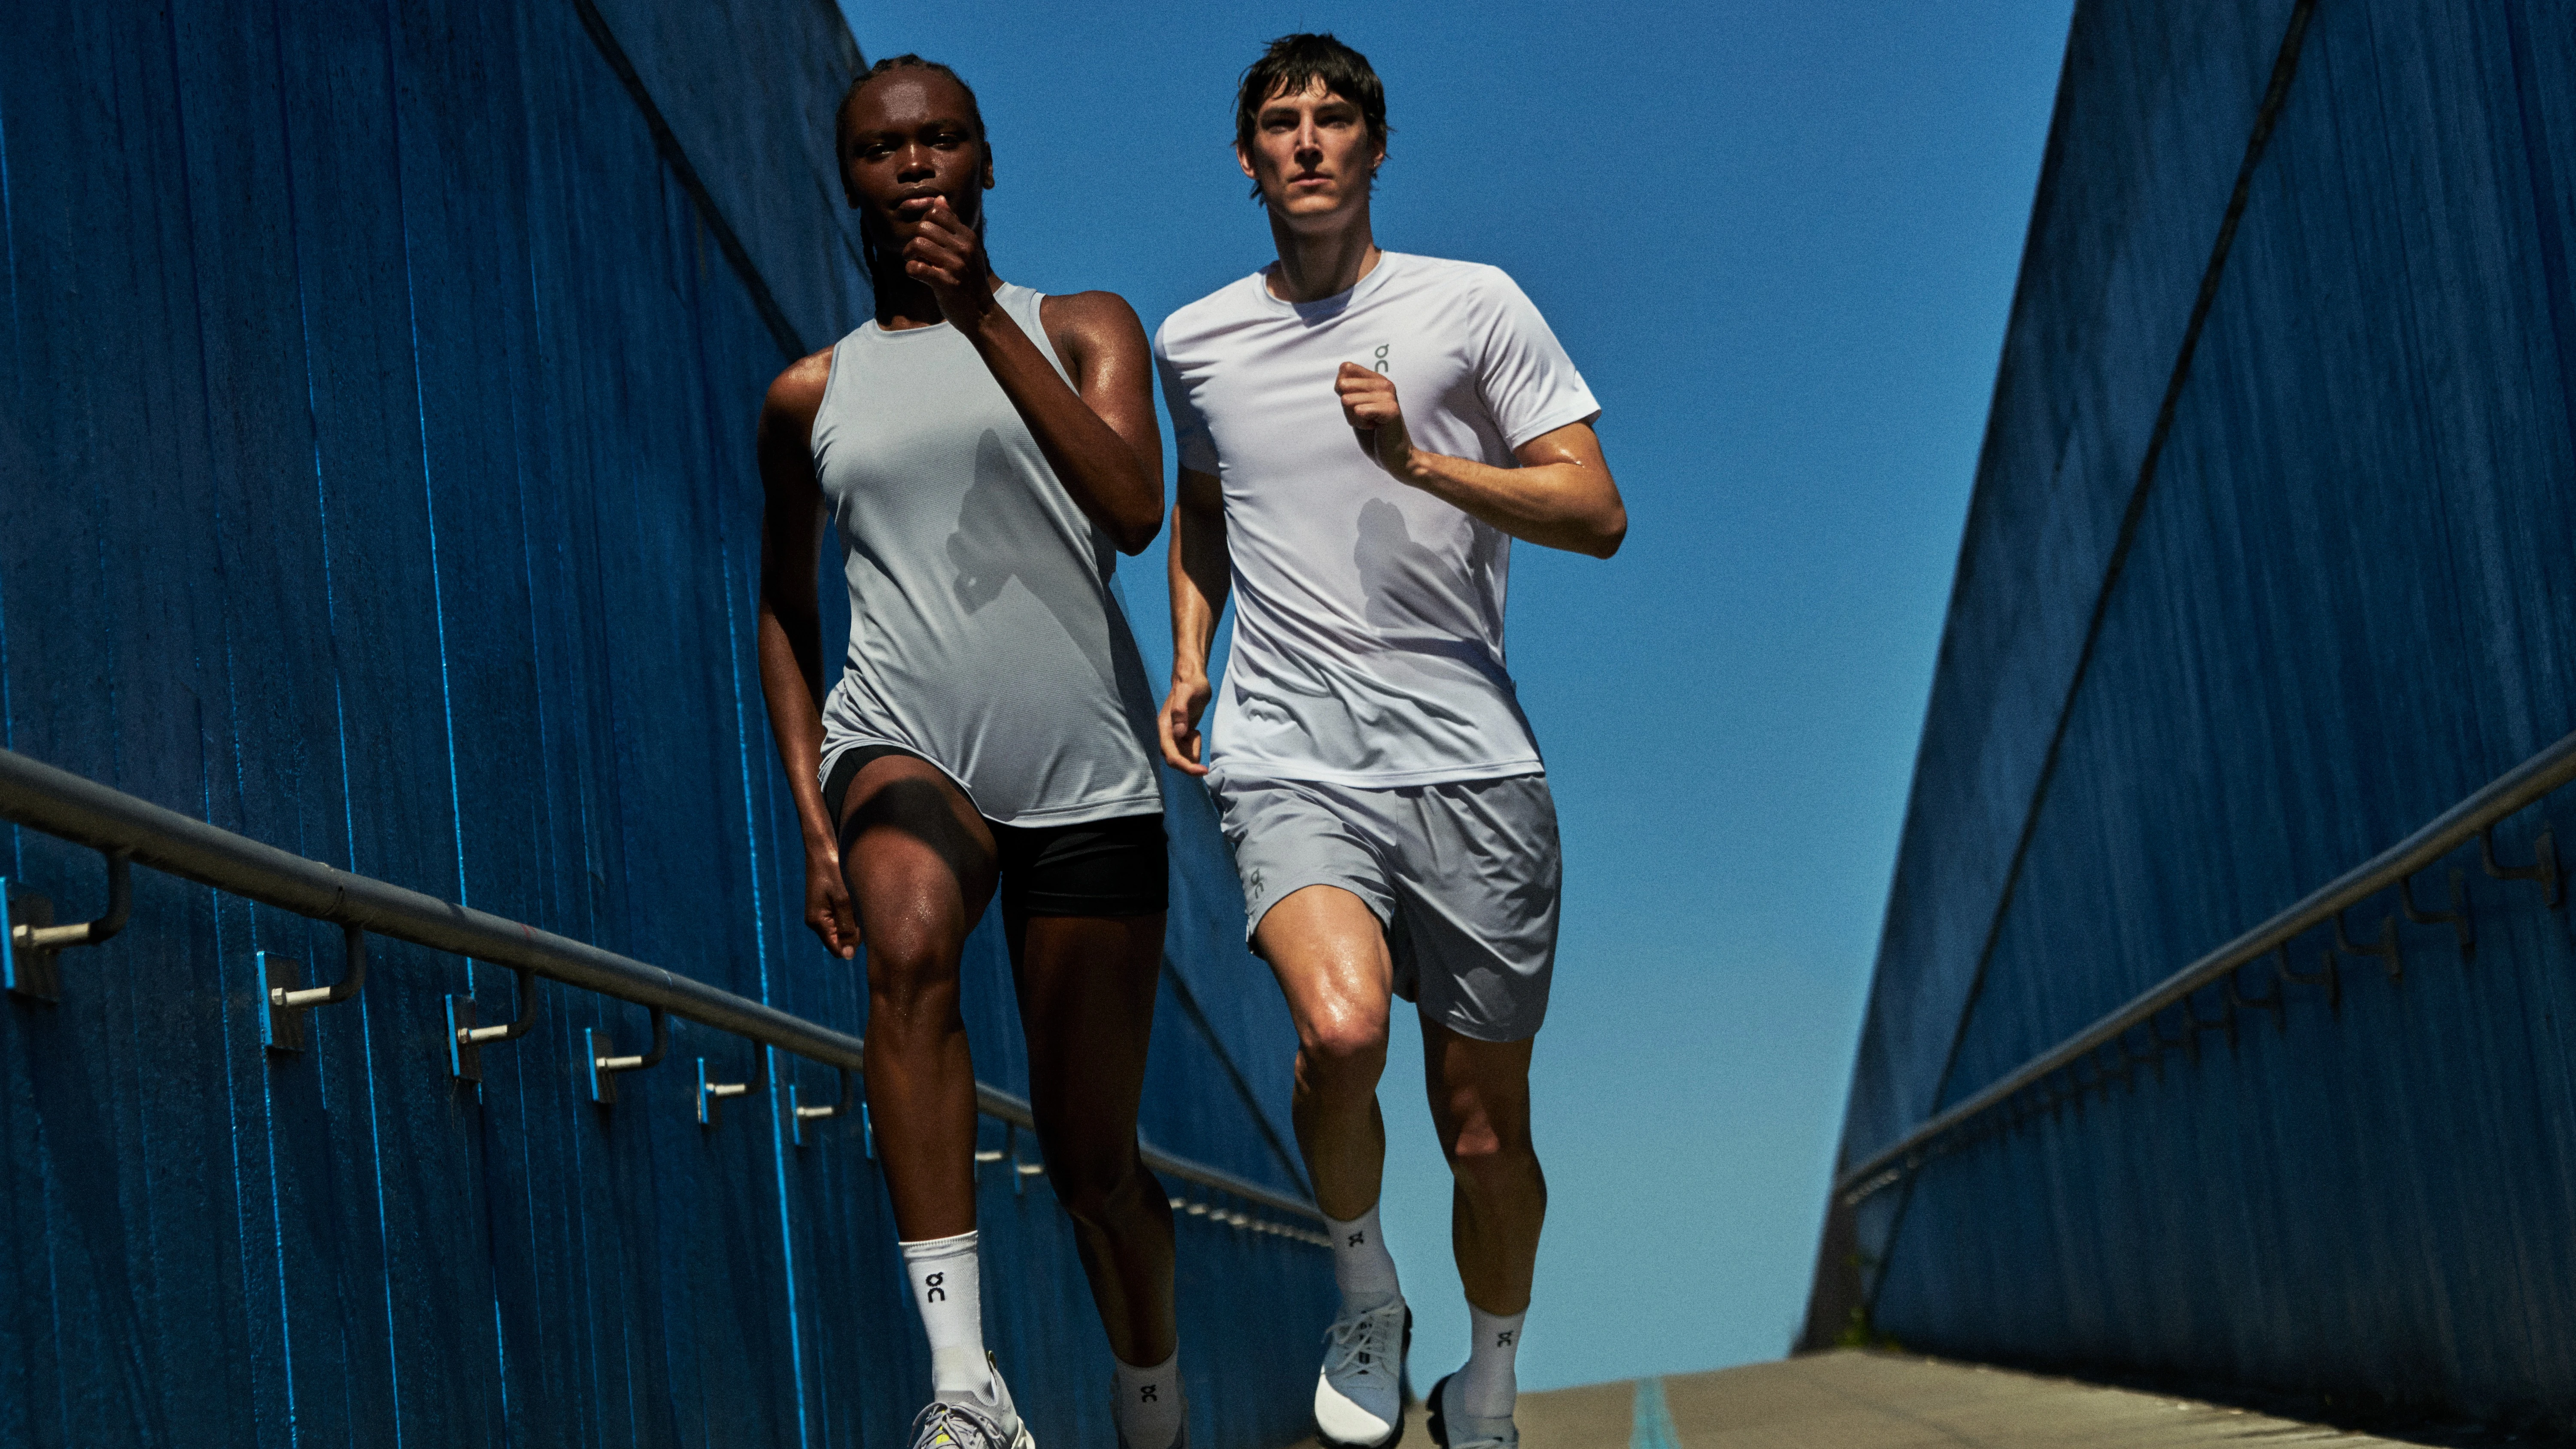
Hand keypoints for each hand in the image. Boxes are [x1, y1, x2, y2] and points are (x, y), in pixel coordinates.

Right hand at [803, 840, 861, 958]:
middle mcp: (817, 921)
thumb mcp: (843, 900)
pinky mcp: (827, 905)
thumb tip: (847, 956)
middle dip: (854, 932)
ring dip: (854, 921)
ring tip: (858, 902)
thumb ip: (847, 928)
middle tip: (862, 911)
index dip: (852, 945)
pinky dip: (852, 912)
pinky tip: (856, 899)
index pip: (837, 948)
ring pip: (844, 928)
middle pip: (841, 940)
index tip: (866, 931)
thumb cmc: (833, 871)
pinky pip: (842, 917)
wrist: (823, 850)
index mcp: (817, 922)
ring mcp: (821, 913)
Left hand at [901, 195, 992, 329]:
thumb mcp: (967, 249)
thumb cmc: (969, 280)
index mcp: (968, 237)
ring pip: (918, 244)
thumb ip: (952, 225)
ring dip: (909, 254)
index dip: (924, 223)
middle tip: (915, 253)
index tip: (925, 238)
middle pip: (924, 227)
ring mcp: (956, 265)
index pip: (937, 213)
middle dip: (914, 239)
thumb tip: (939, 199)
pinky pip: (916, 267)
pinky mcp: (947, 283)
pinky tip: (917, 274)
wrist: (980, 313)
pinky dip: (911, 269)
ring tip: (914, 262)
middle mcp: (964, 248)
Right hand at [1159, 674, 1212, 776]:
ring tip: (1197, 732)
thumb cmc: (1191, 684)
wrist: (1192, 679)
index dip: (1185, 766)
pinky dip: (1194, 746)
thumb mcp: (1187, 693)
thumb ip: (1180, 711)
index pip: (1171, 755)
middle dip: (1190, 763)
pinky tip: (1195, 732)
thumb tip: (1178, 733)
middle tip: (1204, 759)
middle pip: (1176, 760)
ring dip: (1193, 751)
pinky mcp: (1180, 736)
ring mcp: (1173, 736)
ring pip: (1182, 757)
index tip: (1202, 770)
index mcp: (1164, 727)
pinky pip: (1187, 751)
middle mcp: (1166, 734)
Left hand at [1336, 361, 1418, 479]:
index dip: (1342, 390)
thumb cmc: (1372, 433)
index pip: (1345, 368)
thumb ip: (1346, 389)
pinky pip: (1359, 411)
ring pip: (1348, 400)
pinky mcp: (1391, 409)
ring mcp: (1389, 395)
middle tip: (1364, 418)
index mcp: (1376, 378)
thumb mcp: (1354, 406)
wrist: (1393, 455)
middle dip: (1347, 407)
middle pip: (1343, 385)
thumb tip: (1340, 382)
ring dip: (1354, 418)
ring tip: (1371, 424)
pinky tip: (1375, 428)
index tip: (1358, 404)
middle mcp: (1384, 383)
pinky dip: (1361, 424)